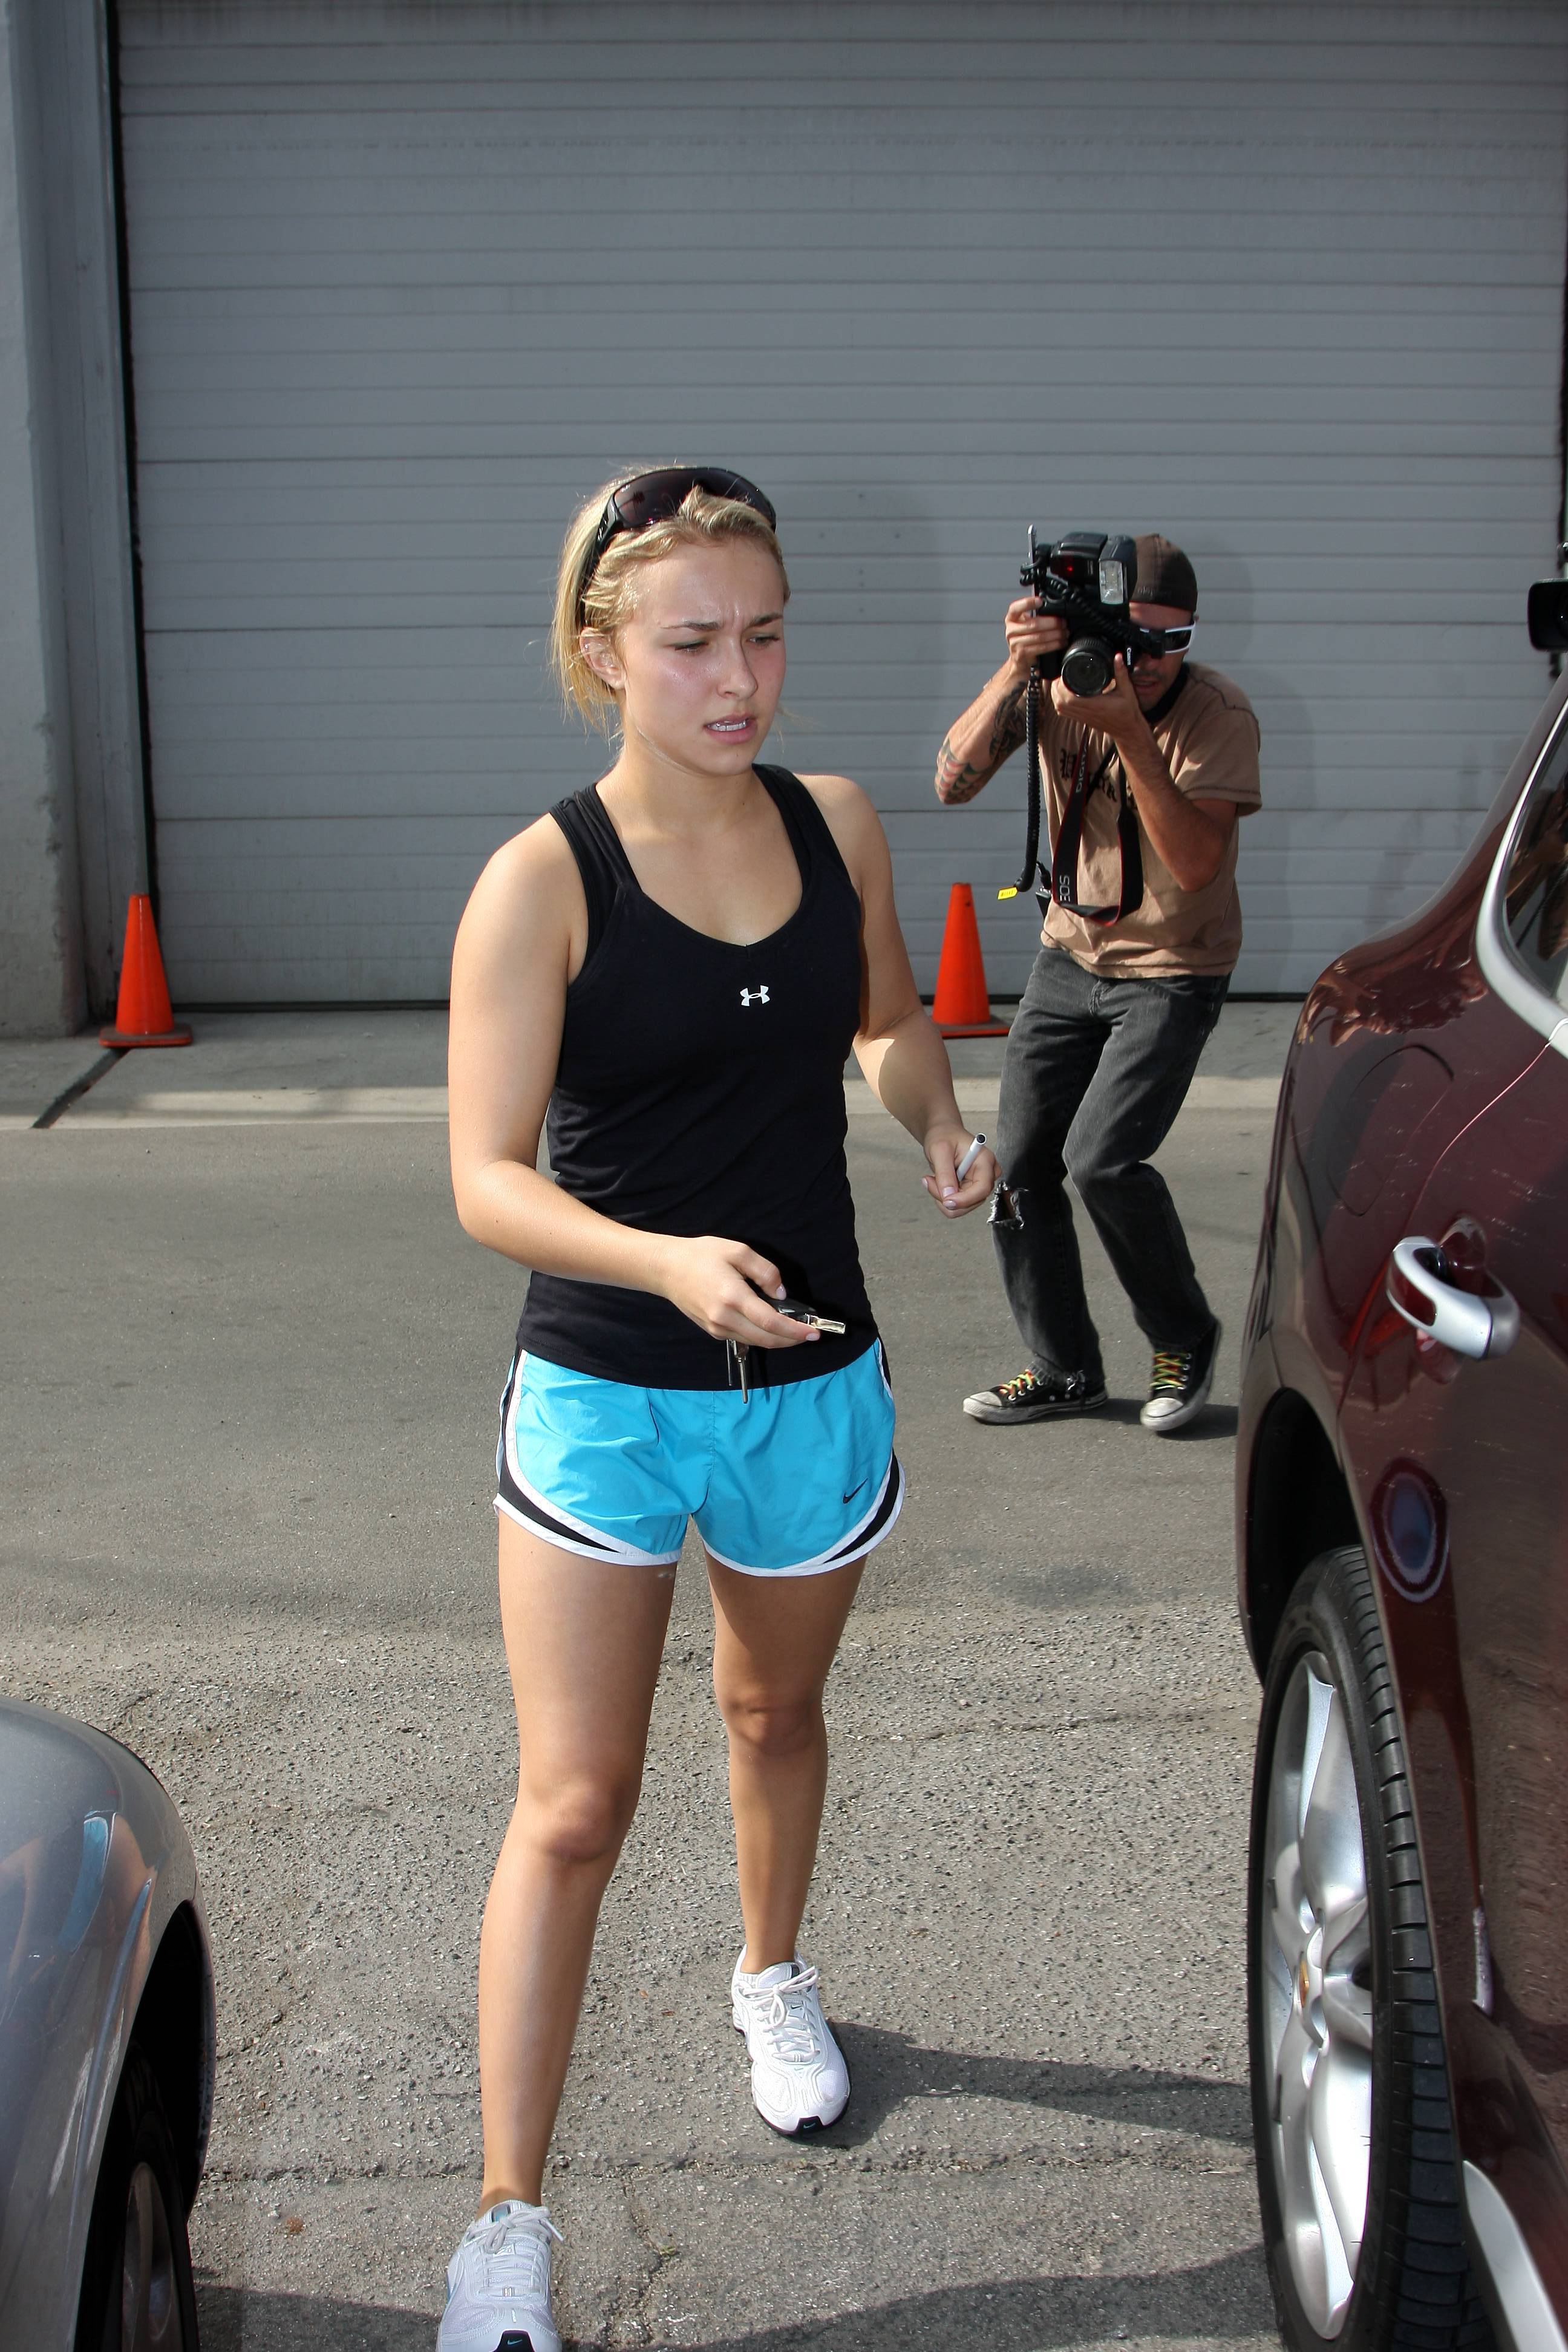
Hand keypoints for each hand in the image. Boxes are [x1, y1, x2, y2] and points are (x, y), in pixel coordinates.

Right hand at [655, 1235, 817, 1348]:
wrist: (666, 1269)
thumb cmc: (702, 1255)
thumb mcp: (738, 1251)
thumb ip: (765, 1271)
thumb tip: (782, 1294)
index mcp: (732, 1297)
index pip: (770, 1322)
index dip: (795, 1330)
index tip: (814, 1331)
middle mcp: (724, 1319)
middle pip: (766, 1339)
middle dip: (792, 1339)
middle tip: (810, 1333)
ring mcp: (717, 1328)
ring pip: (756, 1342)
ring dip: (779, 1340)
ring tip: (795, 1330)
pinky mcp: (713, 1331)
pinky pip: (744, 1338)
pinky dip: (762, 1336)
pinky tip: (771, 1326)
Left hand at [920, 1130, 998, 1218]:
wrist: (943, 1134)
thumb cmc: (943, 1136)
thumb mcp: (939, 1150)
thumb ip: (944, 1173)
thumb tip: (948, 1196)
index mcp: (985, 1161)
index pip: (982, 1188)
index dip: (965, 1199)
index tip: (946, 1201)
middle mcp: (987, 1174)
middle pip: (972, 1201)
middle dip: (947, 1196)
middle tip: (928, 1180)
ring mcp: (979, 1184)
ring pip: (962, 1207)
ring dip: (942, 1197)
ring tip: (932, 1178)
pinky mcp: (970, 1191)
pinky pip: (956, 1205)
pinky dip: (942, 1197)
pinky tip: (937, 1182)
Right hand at [1002, 596, 1067, 678]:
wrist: (1018, 661)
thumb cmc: (1024, 640)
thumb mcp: (1025, 625)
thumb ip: (1034, 616)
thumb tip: (1054, 610)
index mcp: (1011, 619)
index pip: (1016, 608)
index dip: (1027, 603)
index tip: (1040, 601)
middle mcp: (1011, 630)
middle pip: (1033, 624)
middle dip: (1052, 623)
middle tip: (1063, 623)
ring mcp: (1015, 643)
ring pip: (1039, 636)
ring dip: (1056, 634)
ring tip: (1065, 633)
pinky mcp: (1022, 654)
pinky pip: (1041, 647)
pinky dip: (1053, 645)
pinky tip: (1060, 642)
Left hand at [1050, 650, 1150, 748]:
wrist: (1127, 729)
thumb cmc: (1127, 711)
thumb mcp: (1127, 690)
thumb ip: (1121, 673)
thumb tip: (1117, 657)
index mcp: (1095, 705)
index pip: (1070, 698)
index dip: (1062, 687)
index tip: (1063, 675)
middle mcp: (1086, 712)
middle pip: (1061, 703)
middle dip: (1056, 689)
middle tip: (1059, 677)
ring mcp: (1083, 717)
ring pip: (1060, 709)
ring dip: (1055, 696)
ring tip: (1058, 684)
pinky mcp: (1082, 719)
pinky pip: (1065, 713)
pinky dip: (1059, 704)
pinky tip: (1061, 695)